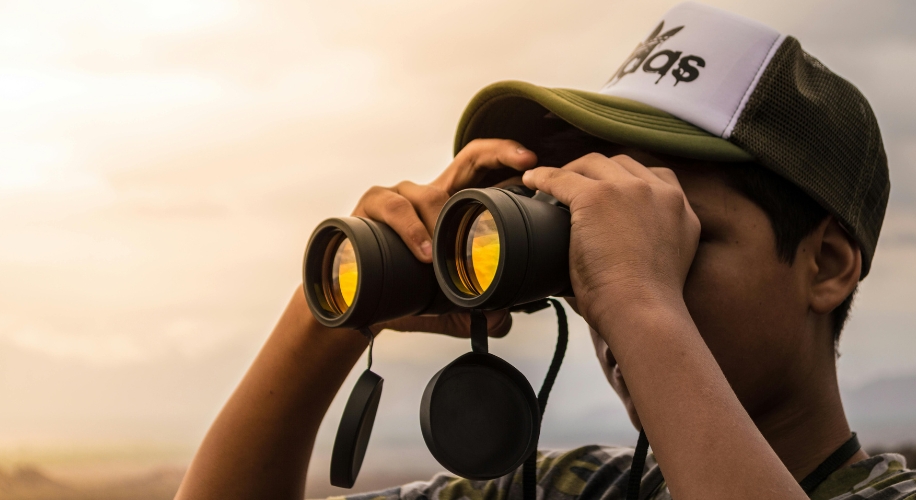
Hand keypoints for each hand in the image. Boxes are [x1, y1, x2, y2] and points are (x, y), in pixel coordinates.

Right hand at [351, 139, 537, 336]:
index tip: (534, 162)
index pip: (484, 172)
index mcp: (450, 209)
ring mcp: (400, 195)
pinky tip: (422, 252)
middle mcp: (428, 194)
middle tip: (526, 162)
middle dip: (499, 152)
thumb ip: (476, 308)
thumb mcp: (445, 303)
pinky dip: (411, 229)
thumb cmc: (399, 291)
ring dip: (441, 221)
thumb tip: (504, 319)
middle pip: (468, 159)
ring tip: (444, 253)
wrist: (352, 301)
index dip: (509, 160)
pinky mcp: (371, 204)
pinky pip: (393, 207)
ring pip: (428, 193)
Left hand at [522, 154, 699, 342]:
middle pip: (622, 164)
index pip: (653, 176)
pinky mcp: (597, 196)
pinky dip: (543, 178)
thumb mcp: (662, 259)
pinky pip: (562, 178)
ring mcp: (630, 190)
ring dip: (572, 171)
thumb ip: (648, 239)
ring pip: (593, 164)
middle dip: (597, 171)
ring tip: (551, 185)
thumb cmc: (644, 304)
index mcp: (681, 209)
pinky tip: (531, 182)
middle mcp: (661, 192)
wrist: (642, 311)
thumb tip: (615, 246)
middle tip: (574, 186)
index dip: (625, 179)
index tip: (608, 190)